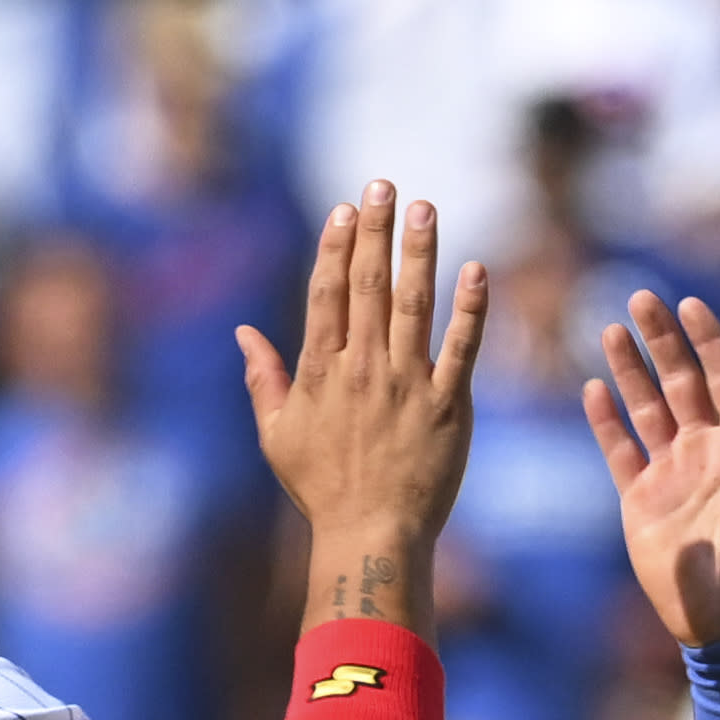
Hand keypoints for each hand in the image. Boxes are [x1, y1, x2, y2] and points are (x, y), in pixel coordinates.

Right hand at [237, 182, 483, 622]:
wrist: (371, 536)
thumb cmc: (322, 490)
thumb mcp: (278, 435)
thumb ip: (263, 379)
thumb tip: (243, 333)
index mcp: (321, 372)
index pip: (327, 294)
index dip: (336, 247)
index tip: (346, 208)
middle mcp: (363, 369)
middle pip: (369, 286)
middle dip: (376, 230)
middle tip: (385, 184)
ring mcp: (407, 384)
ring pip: (414, 304)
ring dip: (420, 252)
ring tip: (426, 208)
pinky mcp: (447, 406)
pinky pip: (462, 348)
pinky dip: (471, 308)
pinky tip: (476, 269)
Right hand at [585, 289, 719, 646]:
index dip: (709, 342)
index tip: (692, 304)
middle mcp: (707, 451)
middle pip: (681, 382)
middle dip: (662, 340)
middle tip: (640, 297)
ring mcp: (673, 473)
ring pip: (647, 407)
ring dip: (630, 370)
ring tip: (612, 329)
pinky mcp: (642, 500)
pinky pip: (621, 451)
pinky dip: (607, 421)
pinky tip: (593, 389)